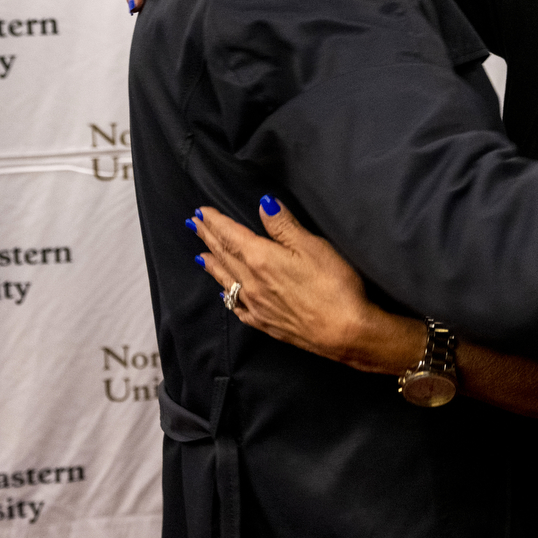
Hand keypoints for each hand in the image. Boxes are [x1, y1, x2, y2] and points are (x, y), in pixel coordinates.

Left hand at [189, 200, 422, 374]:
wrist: (344, 333)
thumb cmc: (333, 286)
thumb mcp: (312, 245)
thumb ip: (284, 225)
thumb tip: (263, 204)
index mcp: (261, 259)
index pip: (231, 235)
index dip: (215, 222)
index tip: (201, 212)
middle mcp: (252, 283)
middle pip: (224, 255)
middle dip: (208, 238)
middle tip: (192, 225)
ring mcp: (257, 305)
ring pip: (226, 280)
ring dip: (213, 264)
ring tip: (200, 255)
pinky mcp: (267, 324)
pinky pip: (238, 307)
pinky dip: (227, 296)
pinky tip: (224, 294)